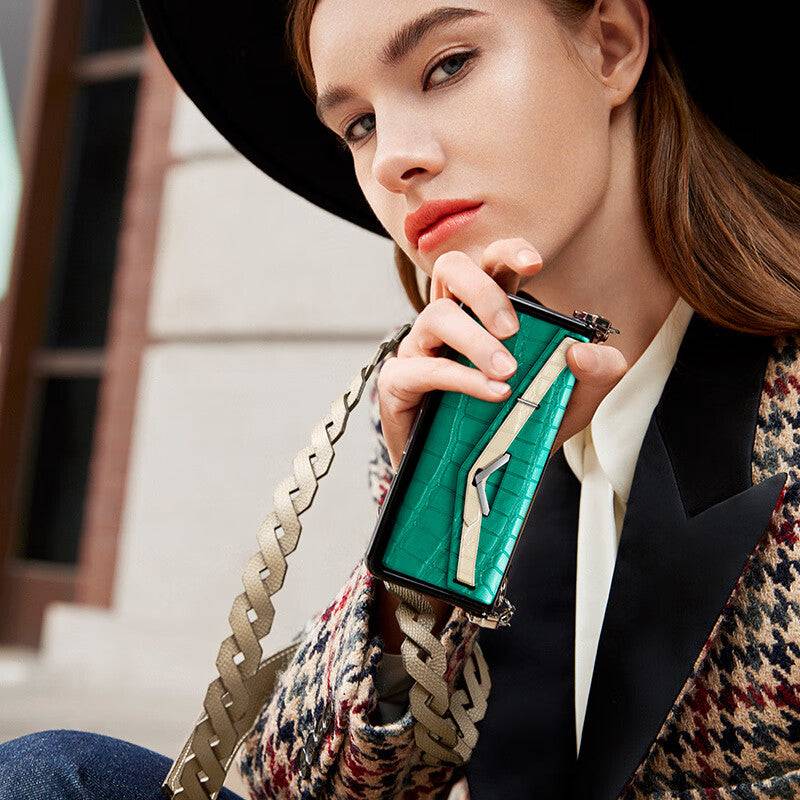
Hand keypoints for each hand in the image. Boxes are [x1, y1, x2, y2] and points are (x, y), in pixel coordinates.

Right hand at [376, 237, 627, 470]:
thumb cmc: (514, 429)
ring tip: (507, 372)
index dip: (507, 252)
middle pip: (451, 269)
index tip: (534, 264)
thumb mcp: (570, 403)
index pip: (491, 265)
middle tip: (513, 329)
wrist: (474, 480)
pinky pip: (422, 368)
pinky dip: (460, 377)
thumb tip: (583, 351)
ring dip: (475, 340)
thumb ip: (596, 375)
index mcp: (487, 314)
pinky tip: (491, 393)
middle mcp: (451, 323)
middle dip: (484, 290)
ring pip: (435, 315)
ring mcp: (420, 348)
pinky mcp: (399, 382)